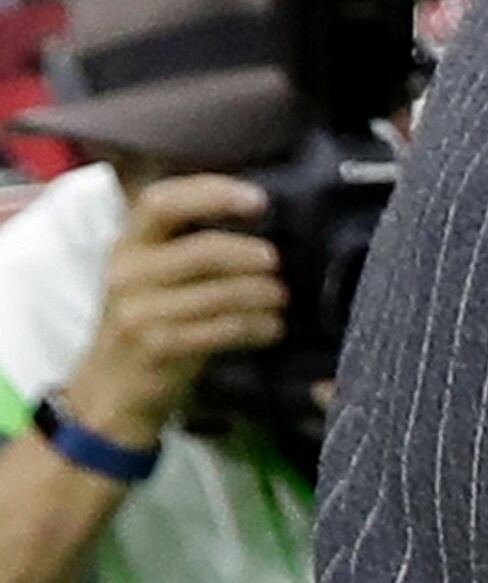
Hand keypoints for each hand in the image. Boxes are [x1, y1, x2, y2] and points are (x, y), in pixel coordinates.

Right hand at [64, 172, 282, 448]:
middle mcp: (127, 273)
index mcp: (128, 245)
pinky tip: (272, 328)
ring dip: (264, 295)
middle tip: (277, 263)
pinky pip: (224, 330)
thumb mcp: (153, 275)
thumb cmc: (148, 322)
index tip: (259, 200)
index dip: (213, 193)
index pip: (163, 201)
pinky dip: (258, 327)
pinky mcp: (158, 346)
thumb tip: (261, 220)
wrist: (111, 388)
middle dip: (251, 255)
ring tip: (281, 298)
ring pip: (221, 294)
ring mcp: (139, 312)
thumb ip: (189, 246)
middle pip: (203, 250)